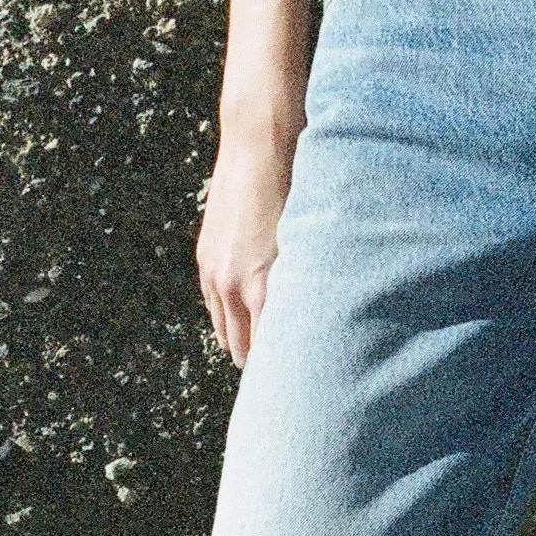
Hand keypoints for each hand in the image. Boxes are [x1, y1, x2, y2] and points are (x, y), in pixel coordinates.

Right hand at [196, 102, 300, 367]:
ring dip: (246, 347)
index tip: (304, 392)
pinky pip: (216, 308)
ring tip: (271, 364)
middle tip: (291, 385)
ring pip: (226, 333)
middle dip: (265, 370)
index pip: (271, 352)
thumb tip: (330, 324)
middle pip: (243, 352)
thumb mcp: (317, 241)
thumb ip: (316, 286)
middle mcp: (233, 286)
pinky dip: (232, 322)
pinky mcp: (206, 258)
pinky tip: (251, 326)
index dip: (285, 375)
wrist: (259, 143)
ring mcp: (214, 273)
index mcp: (264, 287)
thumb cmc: (303, 188)